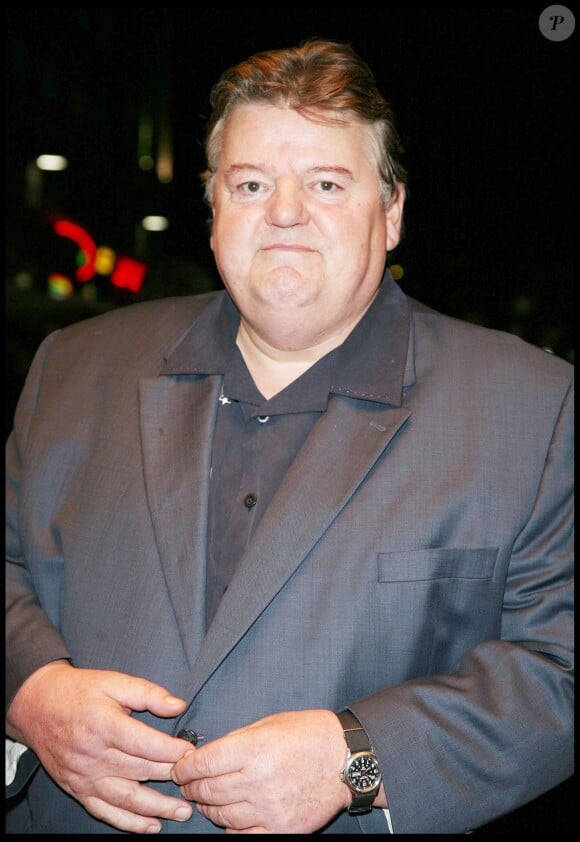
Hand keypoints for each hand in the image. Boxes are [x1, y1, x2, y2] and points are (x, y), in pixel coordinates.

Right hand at [6, 660, 194, 833]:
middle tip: (196, 781)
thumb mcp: (113, 681)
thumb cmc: (80, 691)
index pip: (145, 744)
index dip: (172, 750)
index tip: (193, 752)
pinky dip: (130, 822)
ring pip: (127, 798)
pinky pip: (106, 812)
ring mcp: (85, 777)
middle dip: (172, 777)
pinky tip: (152, 826)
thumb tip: (178, 706)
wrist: (38, 707)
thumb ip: (148, 693)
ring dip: (157, 807)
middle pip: (141, 771)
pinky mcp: (78, 790)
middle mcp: (94, 755)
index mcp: (104, 725)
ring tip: (183, 812)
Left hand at [171, 709, 351, 833]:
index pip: (203, 763)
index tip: (180, 768)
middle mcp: (258, 781)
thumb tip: (205, 756)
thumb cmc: (308, 735)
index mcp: (254, 750)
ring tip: (207, 799)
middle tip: (188, 784)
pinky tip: (229, 816)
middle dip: (191, 787)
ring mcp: (269, 809)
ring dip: (207, 807)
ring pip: (220, 815)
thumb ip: (235, 741)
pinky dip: (229, 827)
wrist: (345, 760)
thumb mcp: (268, 724)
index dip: (184, 767)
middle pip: (208, 791)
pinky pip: (241, 835)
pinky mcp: (280, 829)